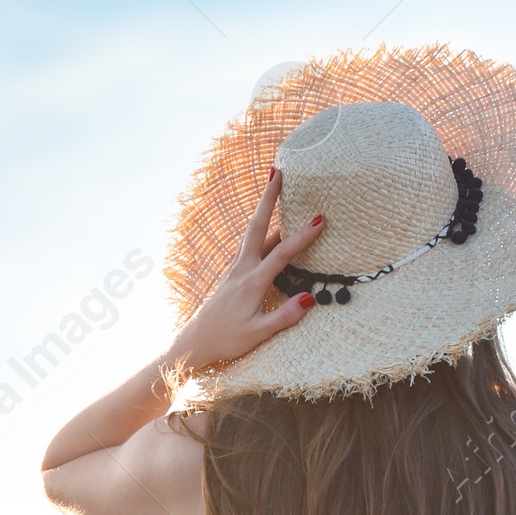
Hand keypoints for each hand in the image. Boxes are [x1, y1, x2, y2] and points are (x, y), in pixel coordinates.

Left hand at [164, 170, 325, 376]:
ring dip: (265, 210)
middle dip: (268, 198)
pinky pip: (251, 246)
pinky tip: (270, 229)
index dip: (302, 236)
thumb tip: (310, 298)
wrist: (195, 343)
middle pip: (257, 226)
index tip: (320, 219)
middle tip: (277, 172)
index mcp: (251, 282)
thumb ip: (284, 316)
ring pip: (253, 233)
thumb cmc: (226, 340)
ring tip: (276, 190)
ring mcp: (235, 270)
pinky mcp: (234, 275)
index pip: (282, 254)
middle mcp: (242, 270)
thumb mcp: (258, 334)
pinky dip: (262, 231)